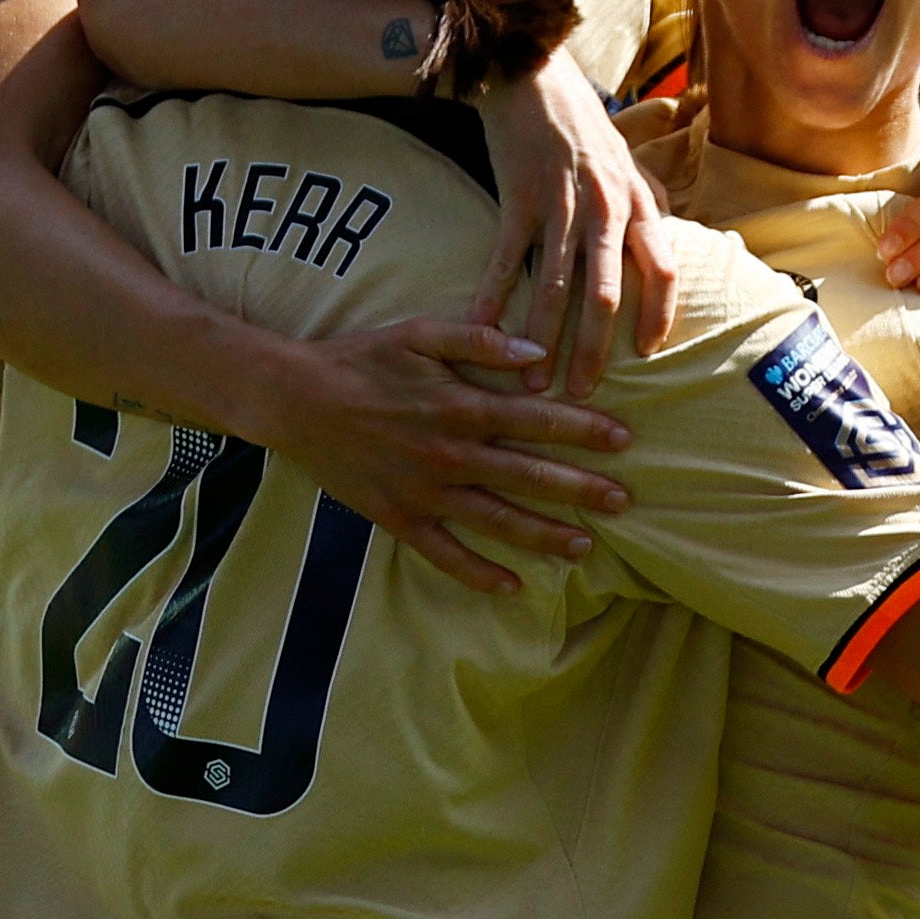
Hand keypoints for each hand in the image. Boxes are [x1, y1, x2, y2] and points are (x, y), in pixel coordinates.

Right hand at [251, 319, 633, 595]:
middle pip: (528, 475)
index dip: (584, 430)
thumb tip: (537, 354)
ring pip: (495, 520)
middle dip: (580, 489)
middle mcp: (448, 454)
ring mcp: (424, 491)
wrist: (295, 400)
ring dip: (543, 535)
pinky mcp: (397, 518)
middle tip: (623, 501)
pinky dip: (478, 572)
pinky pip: (444, 553)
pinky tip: (512, 585)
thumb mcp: (420, 333)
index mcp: (460, 406)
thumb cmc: (362, 359)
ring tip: (584, 547)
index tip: (624, 440)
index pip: (537, 419)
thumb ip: (480, 340)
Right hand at [473, 57, 681, 395]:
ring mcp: (560, 204)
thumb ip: (648, 205)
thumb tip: (666, 245)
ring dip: (543, 339)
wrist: (531, 74)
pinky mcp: (517, 199)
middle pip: (606, 293)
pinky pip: (506, 260)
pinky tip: (481, 331)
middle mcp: (605, 207)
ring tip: (533, 381)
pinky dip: (493, 299)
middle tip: (582, 394)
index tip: (647, 353)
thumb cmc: (582, 122)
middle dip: (594, 350)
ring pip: (555, 287)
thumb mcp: (629, 160)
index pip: (661, 269)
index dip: (657, 314)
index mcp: (637, 201)